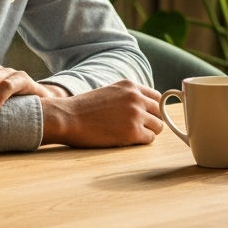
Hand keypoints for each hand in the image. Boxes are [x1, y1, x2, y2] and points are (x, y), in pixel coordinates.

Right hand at [40, 79, 163, 147]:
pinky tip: (127, 140)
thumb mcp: (110, 92)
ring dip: (149, 132)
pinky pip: (150, 138)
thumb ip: (128, 96)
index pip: (157, 97)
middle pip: (160, 111)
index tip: (146, 117)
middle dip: (152, 121)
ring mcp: (136, 114)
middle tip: (139, 128)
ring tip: (132, 135)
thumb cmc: (84, 108)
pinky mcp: (132, 131)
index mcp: (130, 86)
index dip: (152, 109)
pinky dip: (141, 141)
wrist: (67, 118)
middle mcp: (136, 97)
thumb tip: (144, 108)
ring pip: (159, 126)